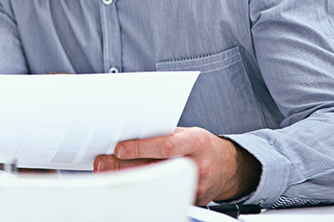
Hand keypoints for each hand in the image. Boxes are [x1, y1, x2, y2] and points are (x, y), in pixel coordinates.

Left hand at [93, 127, 260, 204]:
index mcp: (196, 142)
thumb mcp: (187, 133)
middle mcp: (196, 165)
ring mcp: (194, 186)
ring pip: (156, 184)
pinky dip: (142, 190)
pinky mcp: (190, 200)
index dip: (141, 148)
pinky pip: (163, 195)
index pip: (166, 145)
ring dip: (128, 179)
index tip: (119, 149)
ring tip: (108, 172)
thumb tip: (127, 135)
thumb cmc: (202, 146)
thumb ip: (161, 134)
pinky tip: (127, 184)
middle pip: (155, 168)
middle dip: (125, 166)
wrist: (229, 167)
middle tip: (104, 161)